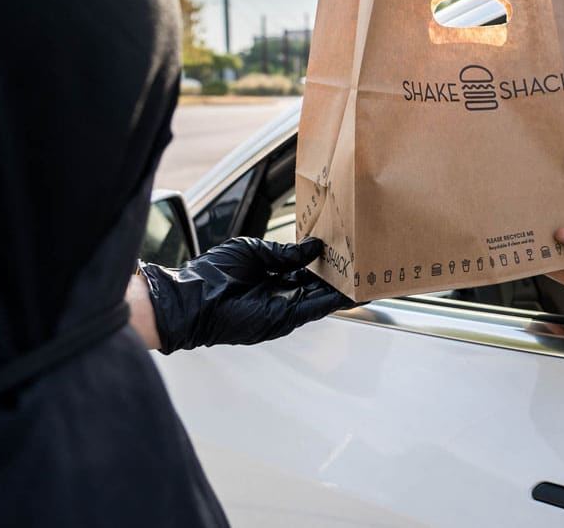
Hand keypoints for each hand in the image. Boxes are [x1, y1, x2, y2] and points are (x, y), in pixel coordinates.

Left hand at [139, 237, 355, 353]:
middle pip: (321, 282)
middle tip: (364, 257)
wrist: (193, 298)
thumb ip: (285, 252)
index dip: (326, 257)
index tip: (344, 245)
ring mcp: (287, 305)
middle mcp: (283, 291)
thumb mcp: (254, 250)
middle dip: (342, 271)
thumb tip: (314, 246)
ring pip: (326, 296)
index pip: (308, 266)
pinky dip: (339, 301)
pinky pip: (319, 308)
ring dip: (347, 286)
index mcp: (273, 273)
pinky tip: (357, 291)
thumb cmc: (213, 273)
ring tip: (370, 272)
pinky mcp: (288, 317)